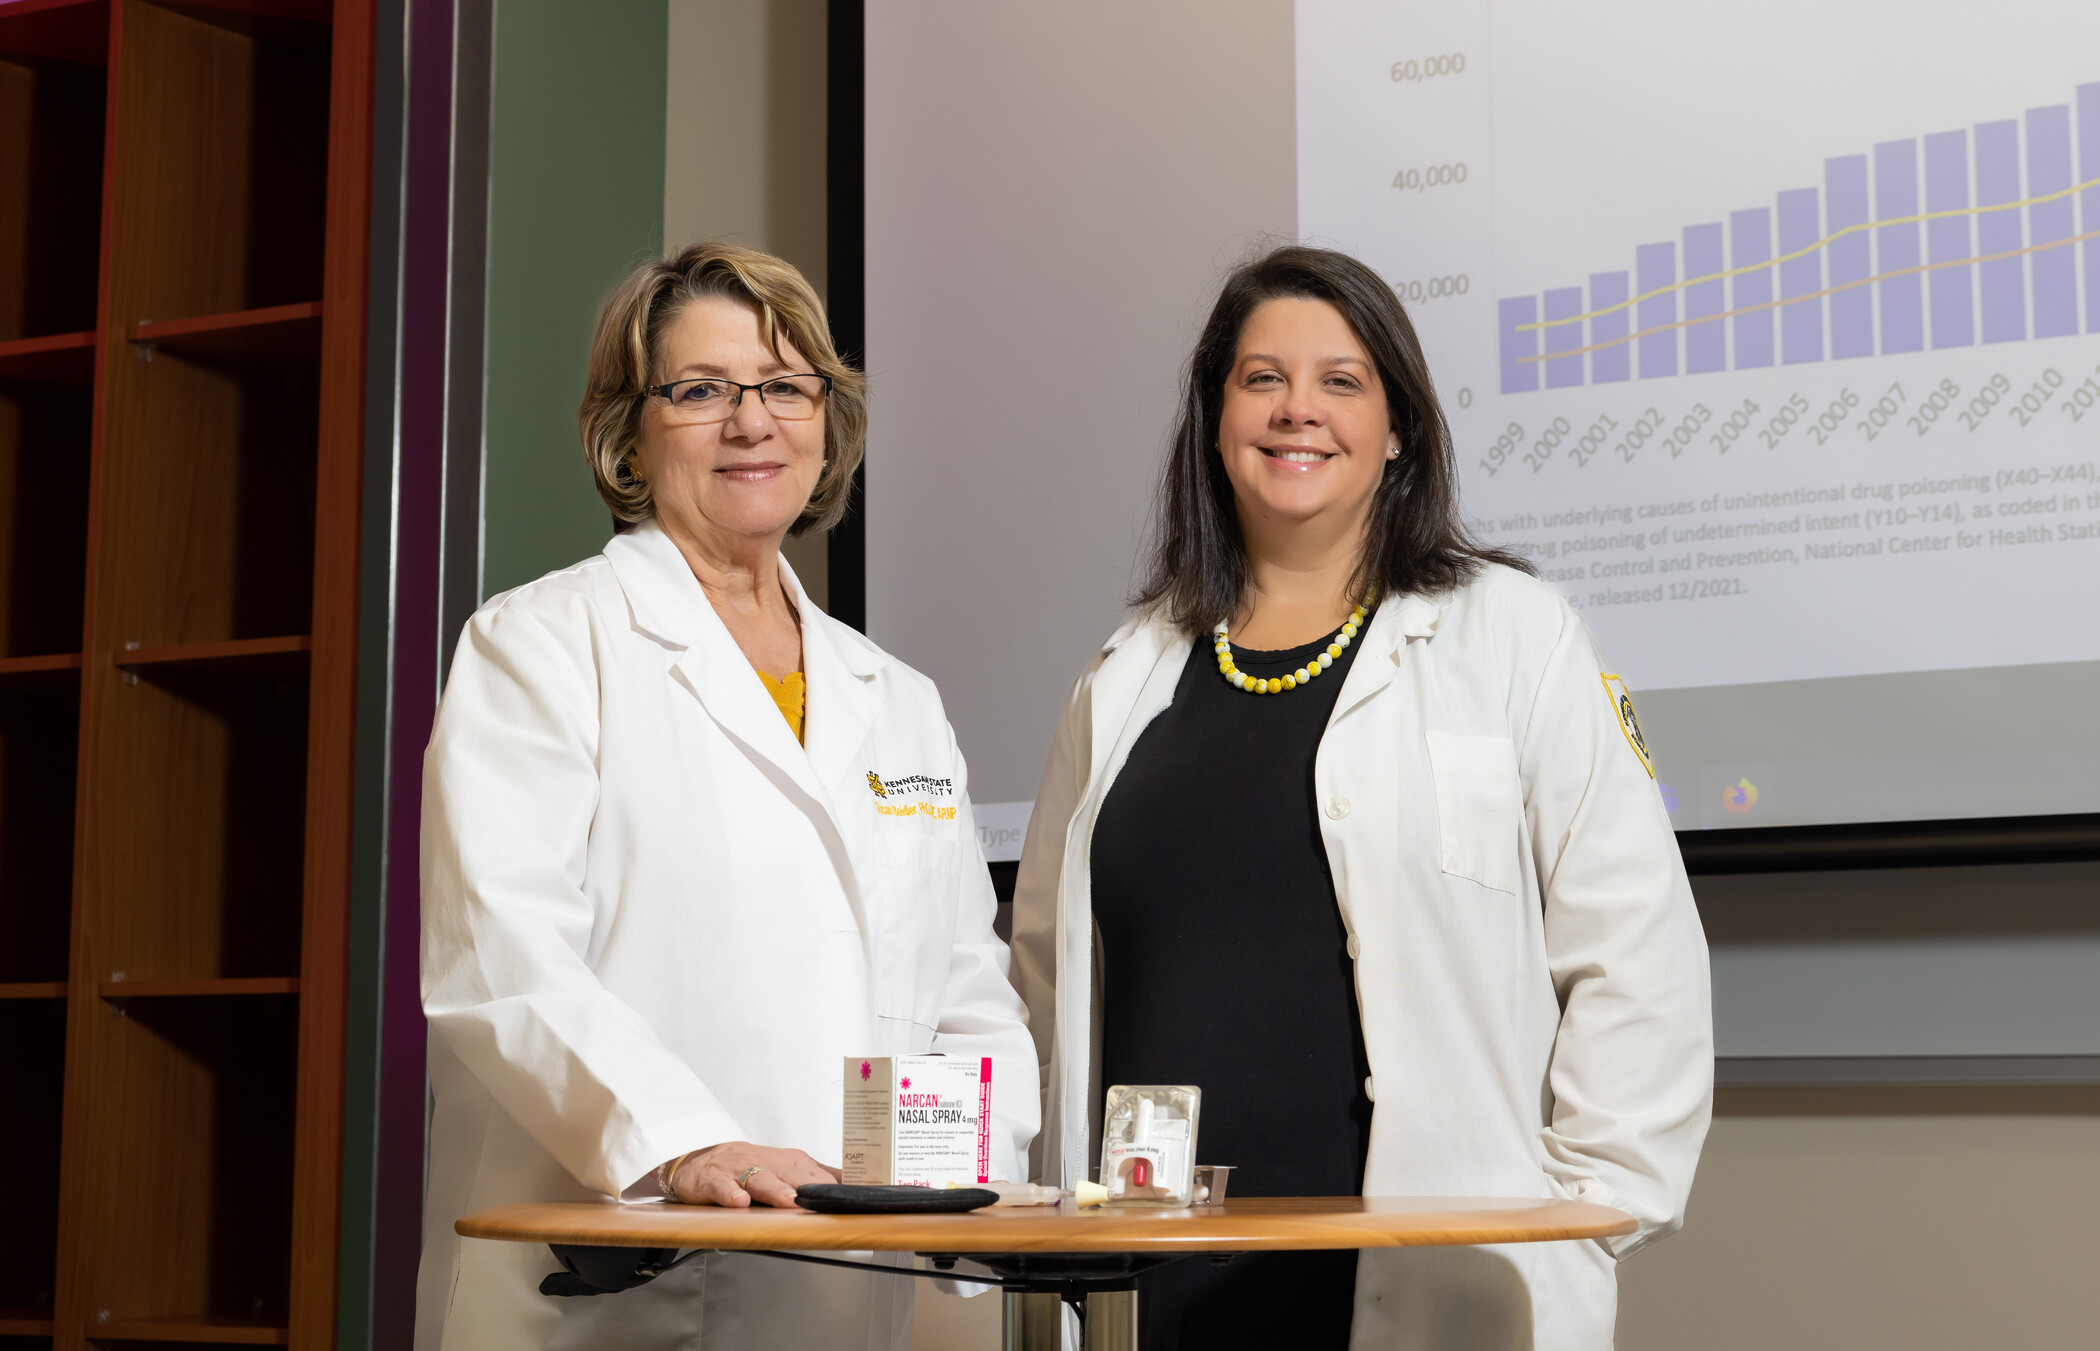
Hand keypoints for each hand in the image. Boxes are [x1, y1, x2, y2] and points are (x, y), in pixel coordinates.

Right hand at [665, 1142, 840, 1207]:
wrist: (700, 1160)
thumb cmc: (747, 1166)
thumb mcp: (784, 1167)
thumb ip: (816, 1175)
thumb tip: (853, 1183)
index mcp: (787, 1161)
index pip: (814, 1171)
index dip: (832, 1183)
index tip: (852, 1194)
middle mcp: (766, 1163)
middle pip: (791, 1173)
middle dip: (808, 1186)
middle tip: (825, 1198)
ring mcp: (739, 1170)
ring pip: (759, 1179)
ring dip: (774, 1190)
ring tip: (787, 1201)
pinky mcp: (714, 1180)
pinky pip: (722, 1187)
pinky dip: (730, 1194)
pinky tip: (739, 1202)